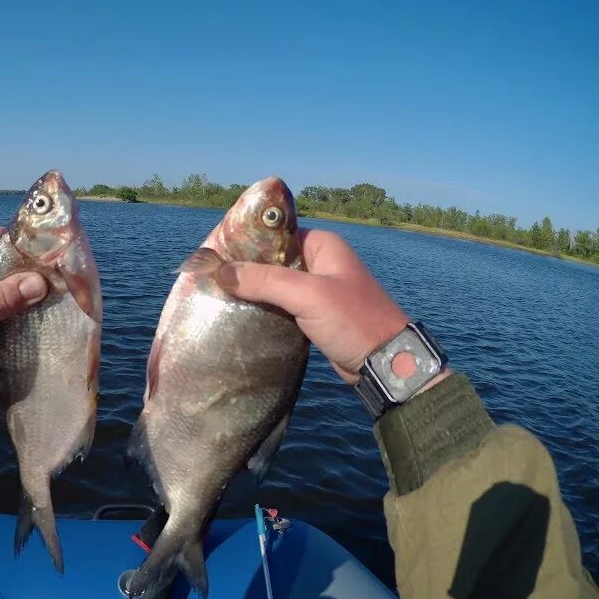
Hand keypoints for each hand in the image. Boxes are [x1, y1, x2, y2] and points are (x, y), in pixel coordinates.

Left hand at [0, 226, 47, 464]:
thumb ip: (3, 298)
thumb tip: (42, 282)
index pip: (0, 236)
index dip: (30, 244)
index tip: (60, 257)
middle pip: (3, 258)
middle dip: (31, 270)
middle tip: (65, 283)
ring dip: (21, 291)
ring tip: (54, 301)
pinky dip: (9, 307)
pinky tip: (30, 319)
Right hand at [218, 228, 448, 387]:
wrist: (386, 362)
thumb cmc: (353, 320)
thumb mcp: (308, 295)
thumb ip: (265, 280)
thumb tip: (221, 271)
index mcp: (323, 245)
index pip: (276, 235)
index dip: (246, 243)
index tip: (216, 254)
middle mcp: (320, 263)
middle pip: (272, 260)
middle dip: (246, 270)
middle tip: (213, 279)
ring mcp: (318, 290)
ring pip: (275, 286)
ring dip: (254, 293)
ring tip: (220, 297)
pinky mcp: (314, 315)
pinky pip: (282, 306)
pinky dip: (265, 310)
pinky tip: (241, 316)